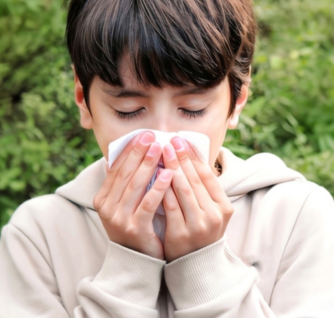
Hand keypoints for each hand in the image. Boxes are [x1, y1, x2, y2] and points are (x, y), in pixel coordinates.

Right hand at [93, 131, 172, 259]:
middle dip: (138, 153)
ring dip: (148, 165)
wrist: (136, 260)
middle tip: (151, 136)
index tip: (141, 135)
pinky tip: (169, 174)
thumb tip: (119, 156)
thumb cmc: (134, 224)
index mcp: (103, 199)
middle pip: (125, 174)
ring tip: (159, 148)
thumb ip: (122, 183)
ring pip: (135, 186)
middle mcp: (107, 208)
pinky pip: (148, 204)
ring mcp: (120, 219)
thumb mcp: (122, 204)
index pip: (116, 169)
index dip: (128, 150)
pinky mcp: (135, 229)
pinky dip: (158, 187)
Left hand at [162, 137, 233, 261]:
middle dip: (180, 157)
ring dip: (170, 167)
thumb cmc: (201, 230)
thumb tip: (188, 156)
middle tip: (169, 141)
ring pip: (182, 189)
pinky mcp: (181, 235)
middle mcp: (214, 215)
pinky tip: (154, 174)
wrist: (195, 264)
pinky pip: (169, 205)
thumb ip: (203, 188)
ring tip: (161, 152)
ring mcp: (198, 226)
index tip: (182, 141)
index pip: (208, 175)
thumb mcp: (210, 209)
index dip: (193, 156)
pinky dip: (162, 188)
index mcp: (224, 206)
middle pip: (194, 179)